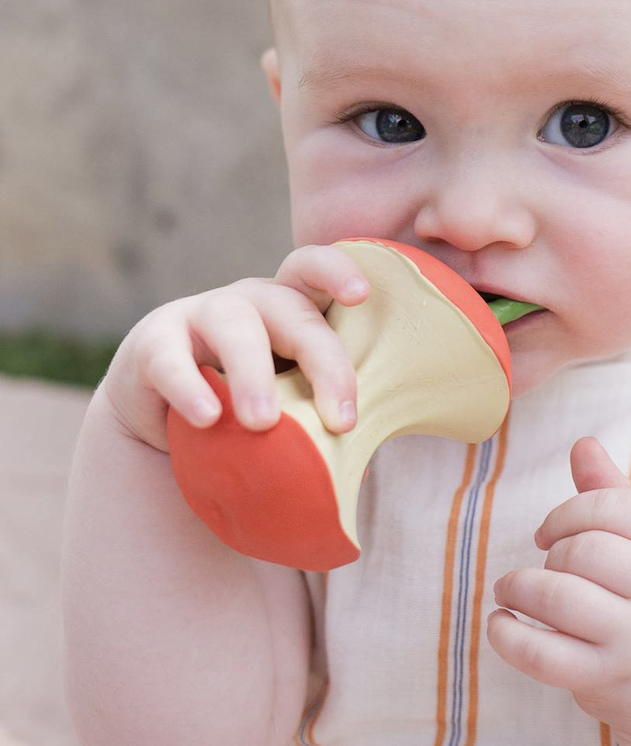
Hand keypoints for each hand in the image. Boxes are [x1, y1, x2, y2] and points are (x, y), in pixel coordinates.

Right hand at [99, 244, 369, 451]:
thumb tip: (361, 473)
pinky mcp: (153, 343)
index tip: (361, 295)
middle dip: (324, 363)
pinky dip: (189, 388)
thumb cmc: (248, 406)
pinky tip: (207, 418)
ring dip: (254, 375)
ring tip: (264, 424)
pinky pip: (171, 359)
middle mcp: (252, 301)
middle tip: (342, 422)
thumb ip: (321, 418)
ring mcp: (200, 315)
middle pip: (293, 310)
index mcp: (294, 308)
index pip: (316, 273)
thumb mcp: (290, 403)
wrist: (164, 417)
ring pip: (235, 327)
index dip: (338, 273)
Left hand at [487, 437, 630, 745]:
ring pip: (560, 597)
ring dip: (519, 586)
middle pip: (586, 549)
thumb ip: (616, 495)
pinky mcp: (608, 683)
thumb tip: (581, 443)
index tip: (550, 531)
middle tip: (543, 564)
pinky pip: (543, 656)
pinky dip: (508, 637)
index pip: (616, 507)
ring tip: (510, 589)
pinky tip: (500, 624)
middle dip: (551, 550)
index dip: (570, 511)